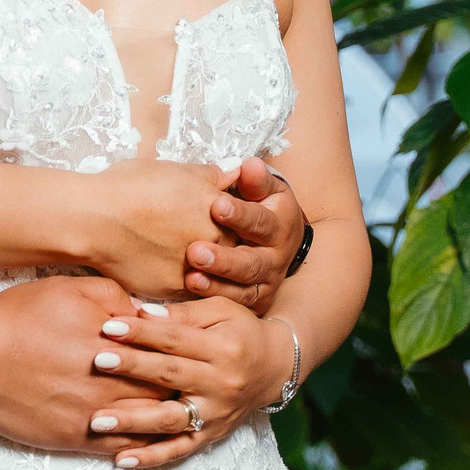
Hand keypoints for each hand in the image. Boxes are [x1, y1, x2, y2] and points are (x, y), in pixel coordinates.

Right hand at [0, 274, 179, 460]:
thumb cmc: (18, 317)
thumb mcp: (69, 290)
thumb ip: (115, 298)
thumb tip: (148, 315)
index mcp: (113, 342)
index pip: (163, 355)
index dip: (181, 358)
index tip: (192, 358)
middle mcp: (109, 381)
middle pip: (161, 390)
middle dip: (181, 391)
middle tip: (197, 391)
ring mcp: (92, 413)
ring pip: (145, 424)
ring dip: (164, 423)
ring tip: (180, 420)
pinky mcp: (72, 437)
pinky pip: (116, 449)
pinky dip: (135, 449)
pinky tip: (145, 446)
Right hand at [77, 157, 296, 309]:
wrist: (94, 219)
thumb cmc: (128, 187)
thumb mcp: (174, 169)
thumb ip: (209, 174)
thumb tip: (234, 172)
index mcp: (218, 206)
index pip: (245, 218)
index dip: (235, 220)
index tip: (226, 220)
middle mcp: (215, 239)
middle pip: (235, 248)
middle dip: (226, 247)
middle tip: (208, 244)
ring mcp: (197, 266)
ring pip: (216, 274)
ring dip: (210, 271)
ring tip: (189, 263)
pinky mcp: (176, 288)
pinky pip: (192, 292)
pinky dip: (186, 285)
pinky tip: (172, 275)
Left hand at [83, 296, 293, 469]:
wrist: (275, 368)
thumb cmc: (240, 332)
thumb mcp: (220, 312)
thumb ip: (182, 314)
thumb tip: (141, 311)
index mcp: (222, 348)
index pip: (175, 339)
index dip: (142, 332)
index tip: (109, 327)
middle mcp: (221, 384)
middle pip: (169, 375)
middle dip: (132, 368)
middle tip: (97, 362)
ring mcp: (215, 414)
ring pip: (170, 419)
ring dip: (132, 422)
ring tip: (97, 421)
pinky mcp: (212, 436)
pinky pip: (179, 450)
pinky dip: (151, 457)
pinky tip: (121, 459)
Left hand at [184, 157, 304, 314]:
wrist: (275, 238)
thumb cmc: (260, 205)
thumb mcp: (262, 188)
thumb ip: (254, 180)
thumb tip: (248, 166)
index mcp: (280, 226)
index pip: (261, 221)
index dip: (241, 214)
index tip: (217, 205)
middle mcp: (276, 258)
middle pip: (251, 262)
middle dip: (224, 258)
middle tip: (195, 251)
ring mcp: (264, 282)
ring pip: (242, 288)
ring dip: (216, 283)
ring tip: (190, 275)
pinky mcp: (252, 301)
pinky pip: (233, 304)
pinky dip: (212, 299)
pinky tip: (189, 290)